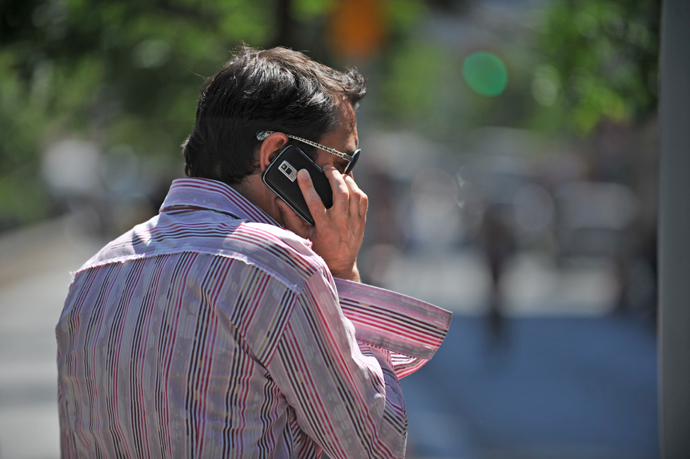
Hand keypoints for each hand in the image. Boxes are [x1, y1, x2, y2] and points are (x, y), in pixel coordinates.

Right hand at [275, 165, 367, 280]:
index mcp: (324, 228)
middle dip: (333, 176)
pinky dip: (357, 188)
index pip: (314, 202)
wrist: (339, 265)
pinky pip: (363, 200)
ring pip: (354, 194)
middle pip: (340, 193)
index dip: (307, 186)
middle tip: (326, 168)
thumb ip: (290, 218)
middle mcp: (340, 224)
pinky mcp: (361, 221)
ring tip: (338, 174)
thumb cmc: (318, 249)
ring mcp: (353, 222)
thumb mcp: (301, 236)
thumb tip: (279, 201)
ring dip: (346, 180)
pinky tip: (349, 183)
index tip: (302, 173)